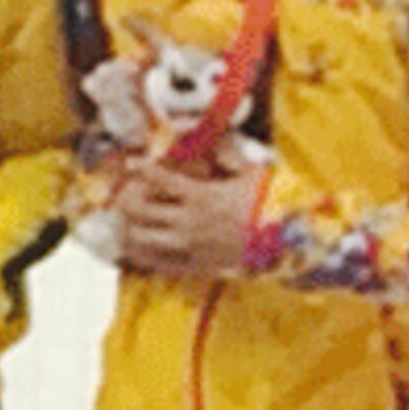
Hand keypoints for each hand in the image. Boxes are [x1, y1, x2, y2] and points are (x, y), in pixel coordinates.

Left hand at [115, 148, 265, 279]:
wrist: (285, 245)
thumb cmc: (270, 206)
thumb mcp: (254, 174)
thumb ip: (230, 158)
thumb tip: (215, 143)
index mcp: (200, 195)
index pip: (159, 179)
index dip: (141, 169)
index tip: (131, 164)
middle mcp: (189, 221)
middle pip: (142, 210)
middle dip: (127, 202)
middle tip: (123, 197)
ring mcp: (191, 246)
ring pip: (145, 240)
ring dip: (132, 231)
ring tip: (126, 226)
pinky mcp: (197, 265)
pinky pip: (163, 264)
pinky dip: (148, 258)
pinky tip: (140, 253)